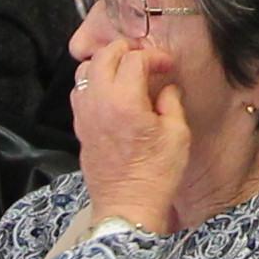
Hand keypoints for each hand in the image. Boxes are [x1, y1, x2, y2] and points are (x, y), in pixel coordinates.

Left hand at [70, 40, 197, 236]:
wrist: (128, 208)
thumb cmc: (154, 176)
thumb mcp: (177, 135)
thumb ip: (171, 102)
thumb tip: (167, 87)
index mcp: (124, 101)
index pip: (135, 59)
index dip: (155, 57)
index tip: (167, 66)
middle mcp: (98, 103)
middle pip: (104, 55)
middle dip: (126, 51)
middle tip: (146, 61)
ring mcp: (85, 116)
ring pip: (86, 71)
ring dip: (106, 65)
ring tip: (126, 74)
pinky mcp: (80, 128)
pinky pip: (80, 93)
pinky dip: (95, 84)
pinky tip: (113, 95)